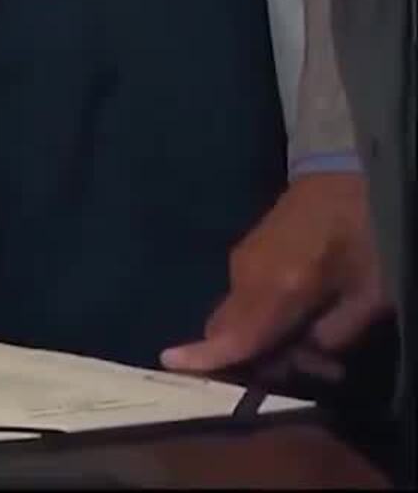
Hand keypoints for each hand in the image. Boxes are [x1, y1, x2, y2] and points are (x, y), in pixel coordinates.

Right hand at [161, 173, 386, 378]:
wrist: (348, 173)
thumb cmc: (368, 234)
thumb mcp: (372, 294)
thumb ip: (335, 333)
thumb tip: (303, 355)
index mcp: (282, 285)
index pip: (237, 332)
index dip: (204, 354)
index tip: (166, 361)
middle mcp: (249, 275)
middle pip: (227, 330)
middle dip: (258, 359)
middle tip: (318, 365)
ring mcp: (242, 261)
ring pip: (234, 316)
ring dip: (264, 338)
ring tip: (319, 341)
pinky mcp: (245, 254)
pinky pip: (242, 299)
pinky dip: (262, 318)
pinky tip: (301, 313)